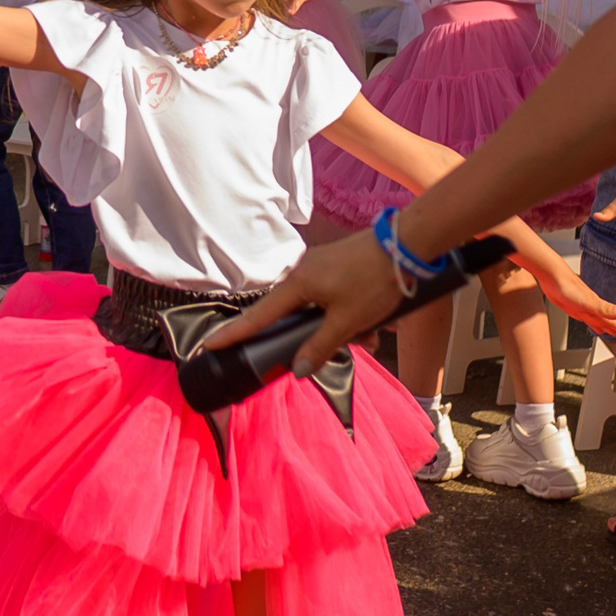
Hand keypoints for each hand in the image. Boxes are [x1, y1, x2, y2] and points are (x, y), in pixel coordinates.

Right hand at [199, 232, 403, 378]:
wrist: (406, 246)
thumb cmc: (373, 282)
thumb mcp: (347, 322)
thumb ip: (319, 347)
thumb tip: (296, 370)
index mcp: (297, 285)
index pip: (259, 316)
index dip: (235, 333)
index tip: (209, 344)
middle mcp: (301, 273)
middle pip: (293, 315)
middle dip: (316, 336)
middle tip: (341, 345)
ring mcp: (318, 267)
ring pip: (318, 308)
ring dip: (340, 326)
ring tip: (370, 335)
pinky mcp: (334, 266)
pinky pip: (330, 297)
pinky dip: (347, 313)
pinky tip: (373, 323)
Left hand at [520, 241, 615, 347]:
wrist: (553, 277)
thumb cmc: (568, 287)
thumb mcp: (589, 302)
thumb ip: (607, 309)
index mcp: (602, 312)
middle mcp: (598, 312)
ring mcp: (589, 312)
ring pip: (608, 326)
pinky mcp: (579, 310)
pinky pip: (593, 323)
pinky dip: (599, 327)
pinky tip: (600, 329)